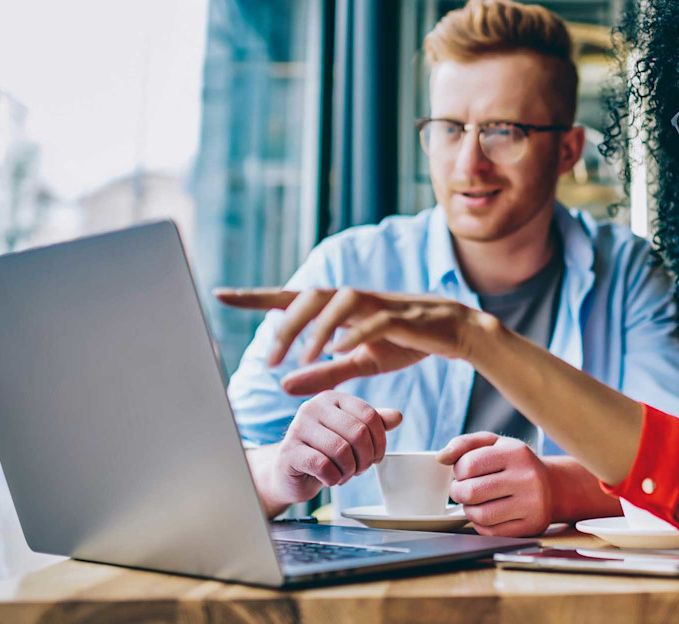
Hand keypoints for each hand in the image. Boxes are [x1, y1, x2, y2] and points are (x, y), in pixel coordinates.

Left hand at [215, 287, 497, 394]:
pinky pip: (374, 319)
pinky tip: (338, 351)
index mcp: (341, 307)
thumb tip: (282, 385)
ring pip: (340, 301)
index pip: (292, 297)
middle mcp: (356, 299)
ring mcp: (380, 303)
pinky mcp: (403, 315)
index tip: (221, 294)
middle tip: (270, 359)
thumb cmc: (407, 342)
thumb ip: (324, 373)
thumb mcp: (360, 363)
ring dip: (317, 328)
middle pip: (311, 295)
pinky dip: (354, 333)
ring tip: (304, 358)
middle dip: (286, 324)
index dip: (256, 296)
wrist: (457, 333)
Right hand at [261, 391, 401, 508]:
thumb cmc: (324, 452)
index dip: (380, 441)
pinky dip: (334, 478)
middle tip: (360, 470)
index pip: (369, 415)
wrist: (290, 473)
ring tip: (345, 475)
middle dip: (365, 458)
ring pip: (341, 450)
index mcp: (332, 398)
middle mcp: (313, 407)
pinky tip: (330, 479)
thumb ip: (373, 424)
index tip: (377, 457)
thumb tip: (398, 416)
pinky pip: (323, 466)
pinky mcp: (288, 452)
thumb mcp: (351, 435)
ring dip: (350, 470)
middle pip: (357, 433)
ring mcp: (297, 428)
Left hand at [438, 432, 552, 536]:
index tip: (464, 472)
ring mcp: (532, 503)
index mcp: (516, 452)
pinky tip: (488, 514)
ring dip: (469, 510)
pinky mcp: (531, 526)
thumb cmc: (515, 463)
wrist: (552, 486)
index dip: (458, 471)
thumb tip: (441, 457)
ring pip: (481, 515)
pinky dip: (482, 525)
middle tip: (462, 490)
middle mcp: (527, 477)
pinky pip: (492, 532)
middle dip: (458, 492)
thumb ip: (465, 444)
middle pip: (472, 492)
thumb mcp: (494, 444)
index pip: (469, 464)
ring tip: (474, 502)